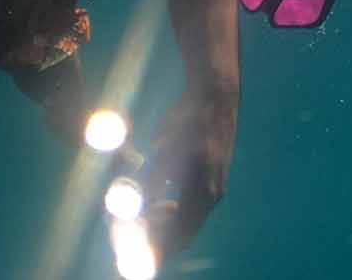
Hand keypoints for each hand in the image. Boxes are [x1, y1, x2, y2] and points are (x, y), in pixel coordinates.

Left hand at [143, 86, 236, 256]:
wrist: (215, 97)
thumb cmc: (187, 121)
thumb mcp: (163, 152)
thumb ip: (150, 183)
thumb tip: (134, 210)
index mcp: (200, 193)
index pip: (178, 236)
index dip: (158, 248)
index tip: (141, 254)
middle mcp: (213, 196)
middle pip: (186, 232)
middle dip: (161, 238)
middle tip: (139, 235)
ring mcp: (217, 187)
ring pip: (191, 219)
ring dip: (169, 223)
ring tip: (146, 215)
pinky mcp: (216, 177)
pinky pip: (196, 205)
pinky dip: (178, 210)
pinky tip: (163, 198)